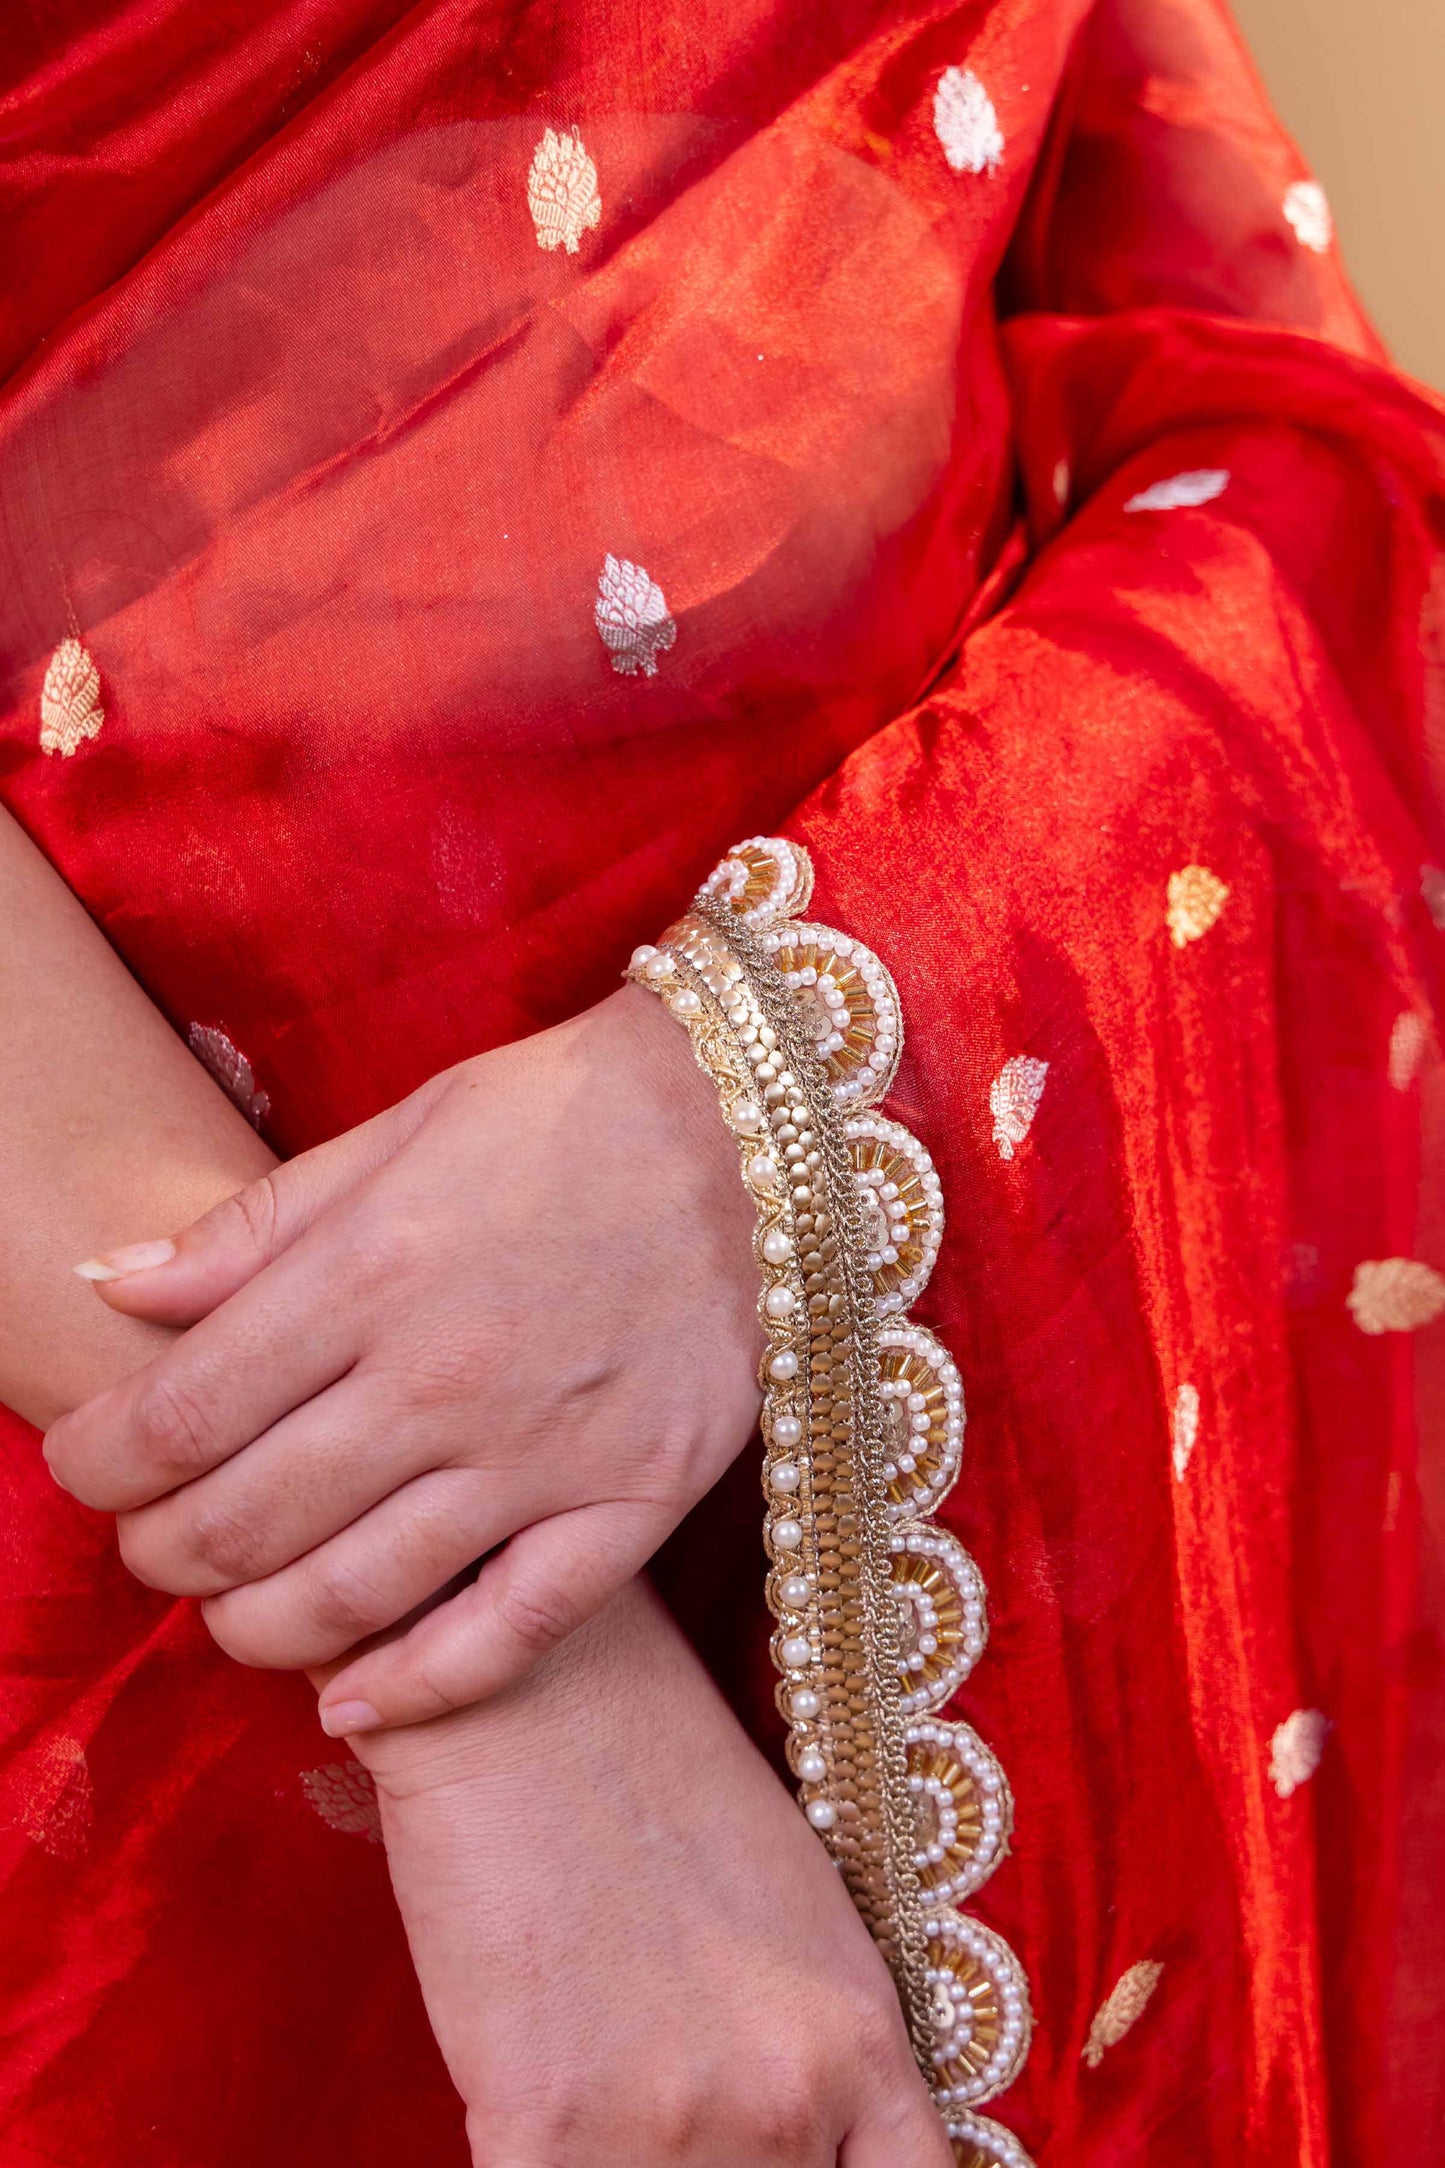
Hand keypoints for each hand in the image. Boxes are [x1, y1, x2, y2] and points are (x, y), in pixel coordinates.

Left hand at [45, 988, 763, 1731]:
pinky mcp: (631, 1501)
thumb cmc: (563, 1118)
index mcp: (369, 1274)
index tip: (86, 1467)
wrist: (754, 1130)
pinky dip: (415, 1687)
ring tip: (233, 1609)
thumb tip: (113, 1286)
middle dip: (160, 1553)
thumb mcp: (396, 1132)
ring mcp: (542, 1455)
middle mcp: (442, 1380)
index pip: (179, 1416)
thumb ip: (252, 1229)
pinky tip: (350, 1703)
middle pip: (242, 1523)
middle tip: (152, 1543)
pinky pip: (509, 1634)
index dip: (100, 1463)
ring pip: (351, 1599)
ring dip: (253, 1627)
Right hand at [357, 1578, 950, 2167]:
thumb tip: (781, 2122)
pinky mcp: (546, 2131)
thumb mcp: (785, 1893)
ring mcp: (673, 2125)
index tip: (807, 2167)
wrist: (527, 1676)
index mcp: (861, 2030)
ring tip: (602, 2110)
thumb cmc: (647, 1750)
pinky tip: (528, 2117)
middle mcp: (790, 2096)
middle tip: (677, 2118)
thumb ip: (800, 2029)